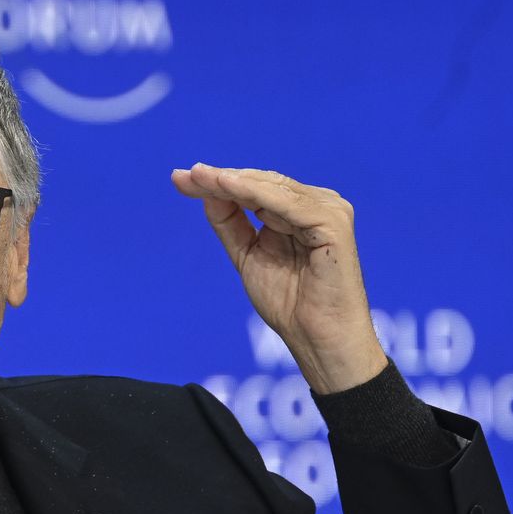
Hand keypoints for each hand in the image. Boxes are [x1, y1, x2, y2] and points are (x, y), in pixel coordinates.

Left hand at [172, 163, 386, 393]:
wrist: (316, 338)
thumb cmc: (288, 304)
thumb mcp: (248, 256)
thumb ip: (231, 224)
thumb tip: (208, 191)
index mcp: (298, 211)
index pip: (254, 188)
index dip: (217, 182)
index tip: (179, 179)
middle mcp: (315, 204)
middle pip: (261, 183)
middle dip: (219, 179)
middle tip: (183, 175)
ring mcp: (328, 210)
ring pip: (271, 188)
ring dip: (232, 181)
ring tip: (200, 176)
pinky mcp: (333, 222)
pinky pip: (287, 203)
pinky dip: (255, 193)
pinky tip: (227, 186)